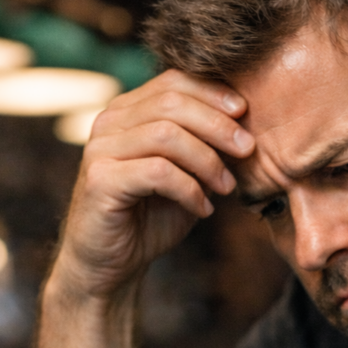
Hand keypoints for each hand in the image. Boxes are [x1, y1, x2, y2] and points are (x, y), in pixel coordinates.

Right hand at [51, 69, 253, 300]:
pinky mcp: (100, 180)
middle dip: (217, 125)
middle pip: (172, 102)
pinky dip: (190, 190)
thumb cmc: (148, 219)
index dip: (213, 93)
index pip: (173, 81)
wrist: (110, 266)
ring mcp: (100, 149)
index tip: (245, 113)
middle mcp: (108, 123)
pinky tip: (203, 210)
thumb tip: (244, 124)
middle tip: (247, 149)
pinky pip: (158, 172)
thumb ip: (203, 148)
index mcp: (127, 112)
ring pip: (166, 134)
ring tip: (226, 188)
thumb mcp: (185, 177)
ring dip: (207, 160)